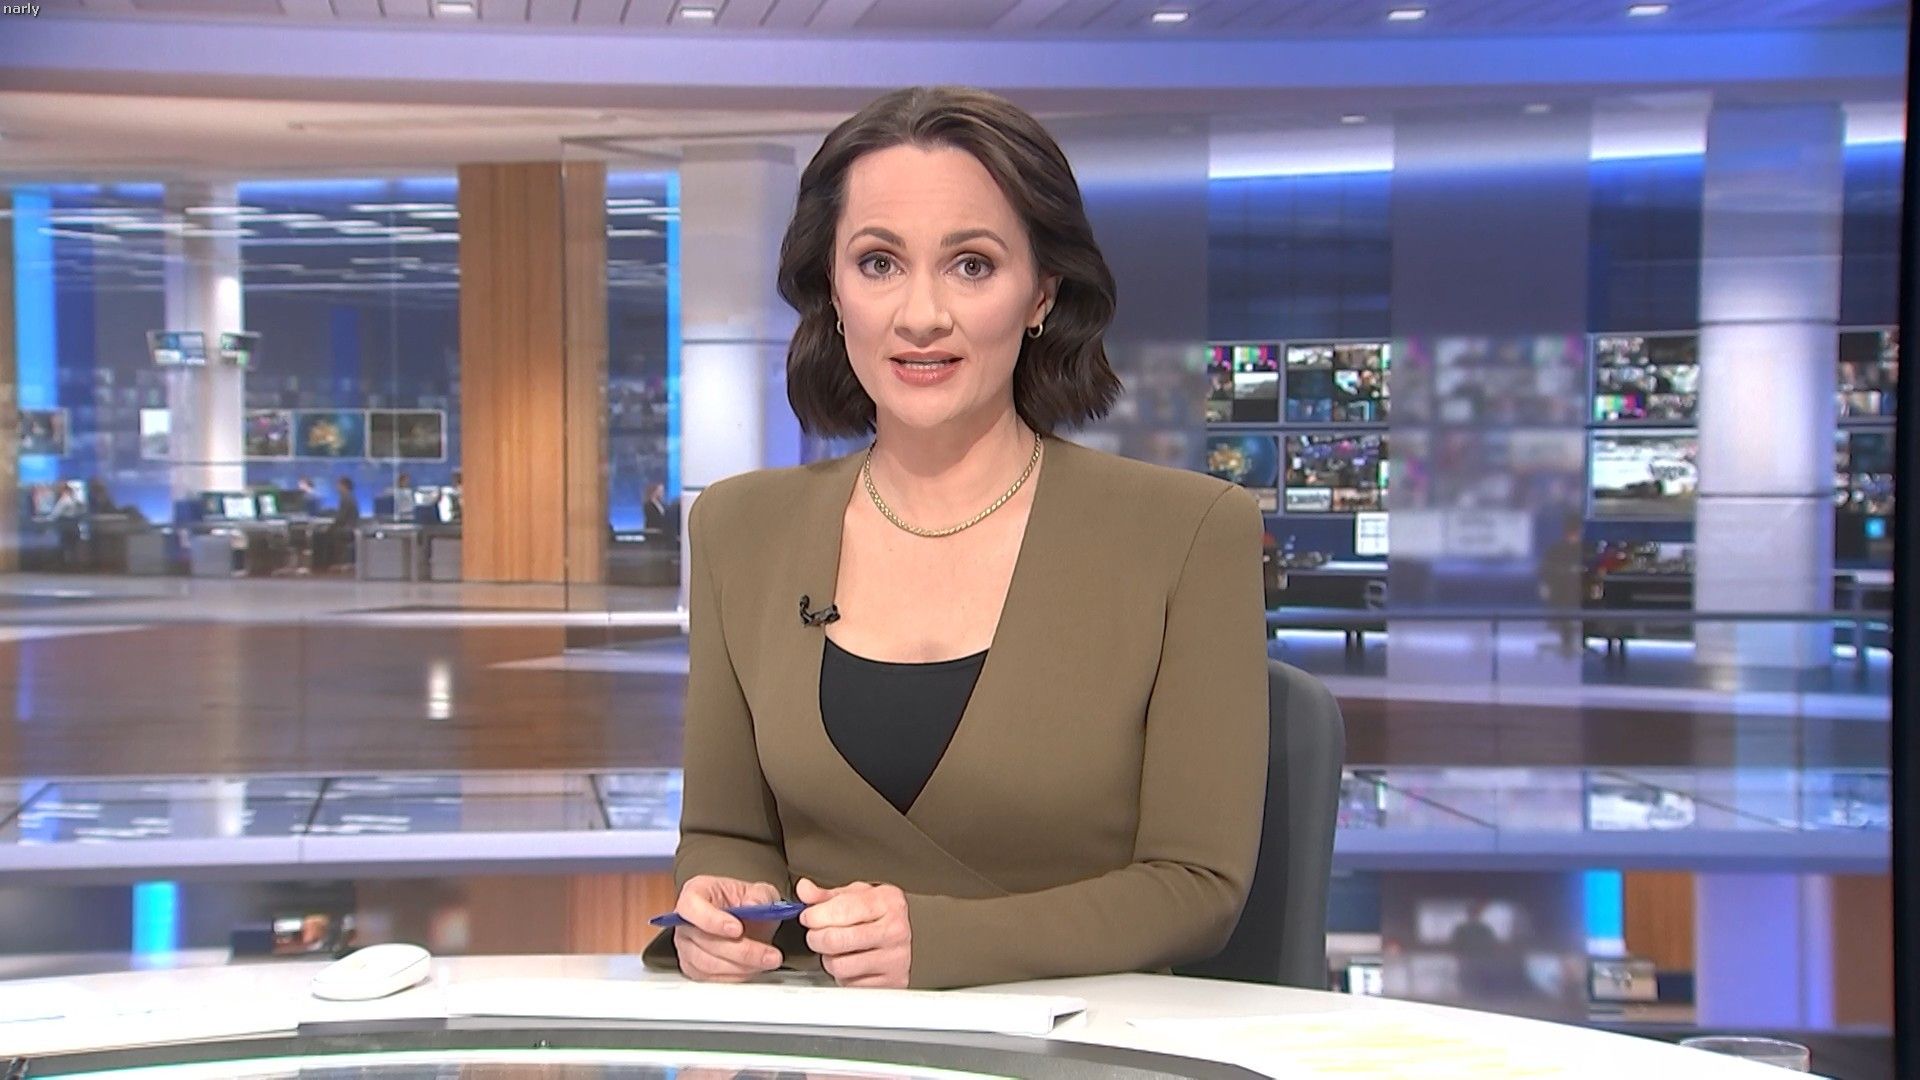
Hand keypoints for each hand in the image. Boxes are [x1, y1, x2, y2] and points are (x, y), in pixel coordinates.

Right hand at [671, 875, 784, 982]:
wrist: (749, 921)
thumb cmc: (746, 903)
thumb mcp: (760, 892)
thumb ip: (760, 895)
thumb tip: (754, 904)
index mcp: (696, 892)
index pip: (691, 906)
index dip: (712, 920)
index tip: (738, 929)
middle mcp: (685, 920)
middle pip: (703, 940)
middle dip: (740, 950)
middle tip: (766, 953)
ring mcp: (686, 945)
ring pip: (707, 963)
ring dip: (740, 966)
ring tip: (765, 960)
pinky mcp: (692, 967)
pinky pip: (710, 978)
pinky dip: (735, 975)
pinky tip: (752, 968)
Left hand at [796, 877, 911, 988]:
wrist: (901, 937)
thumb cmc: (878, 915)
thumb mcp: (854, 896)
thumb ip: (825, 895)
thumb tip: (805, 890)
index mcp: (888, 902)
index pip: (842, 910)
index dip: (815, 915)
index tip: (808, 917)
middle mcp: (895, 930)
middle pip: (836, 940)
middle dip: (816, 937)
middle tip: (816, 934)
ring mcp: (895, 959)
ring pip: (839, 965)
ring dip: (829, 959)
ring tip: (836, 950)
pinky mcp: (891, 982)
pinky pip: (850, 984)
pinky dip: (843, 976)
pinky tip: (851, 963)